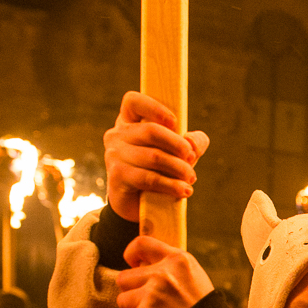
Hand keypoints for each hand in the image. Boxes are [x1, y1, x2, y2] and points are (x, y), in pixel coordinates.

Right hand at [104, 91, 209, 221]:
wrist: (139, 205)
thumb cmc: (161, 171)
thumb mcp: (179, 153)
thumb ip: (192, 143)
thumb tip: (192, 142)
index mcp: (129, 122)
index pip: (133, 101)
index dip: (155, 108)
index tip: (175, 122)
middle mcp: (118, 135)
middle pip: (151, 131)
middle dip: (178, 145)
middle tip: (192, 158)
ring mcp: (115, 155)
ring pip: (154, 156)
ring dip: (179, 168)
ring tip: (191, 178)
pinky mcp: (117, 176)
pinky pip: (149, 178)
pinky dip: (171, 185)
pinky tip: (185, 191)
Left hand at [114, 236, 214, 307]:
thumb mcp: (194, 276)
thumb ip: (170, 267)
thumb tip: (140, 264)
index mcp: (178, 260)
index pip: (142, 244)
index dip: (131, 253)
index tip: (132, 263)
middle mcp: (164, 275)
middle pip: (124, 277)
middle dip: (133, 291)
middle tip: (149, 302)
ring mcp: (153, 295)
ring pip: (123, 300)